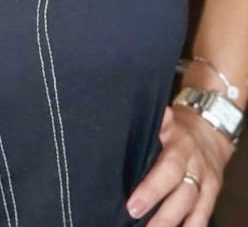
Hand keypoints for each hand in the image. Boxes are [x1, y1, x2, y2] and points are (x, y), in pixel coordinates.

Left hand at [125, 104, 234, 224]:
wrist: (210, 130)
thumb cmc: (176, 127)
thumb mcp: (162, 118)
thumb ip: (146, 125)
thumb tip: (122, 121)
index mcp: (175, 137)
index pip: (164, 160)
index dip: (151, 184)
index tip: (134, 200)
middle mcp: (191, 157)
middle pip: (175, 179)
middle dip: (154, 198)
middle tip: (134, 212)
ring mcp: (204, 176)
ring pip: (190, 200)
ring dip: (171, 219)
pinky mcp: (212, 191)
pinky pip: (203, 213)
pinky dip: (191, 226)